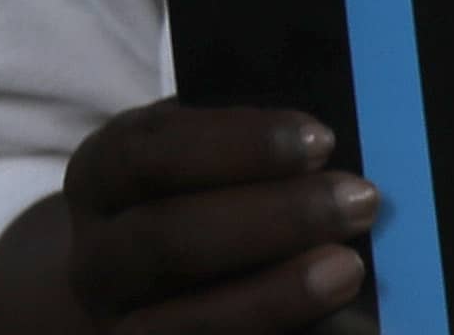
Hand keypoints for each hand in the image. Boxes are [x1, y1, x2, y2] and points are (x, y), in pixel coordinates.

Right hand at [0, 106, 379, 334]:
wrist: (153, 301)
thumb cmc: (193, 216)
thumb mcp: (192, 173)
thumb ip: (235, 158)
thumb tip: (317, 146)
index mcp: (98, 184)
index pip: (145, 153)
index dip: (232, 145)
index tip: (319, 138)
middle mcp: (96, 259)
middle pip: (165, 237)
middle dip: (270, 216)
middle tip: (357, 199)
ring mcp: (120, 326)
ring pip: (184, 320)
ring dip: (276, 292)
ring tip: (350, 266)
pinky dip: (276, 331)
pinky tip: (337, 324)